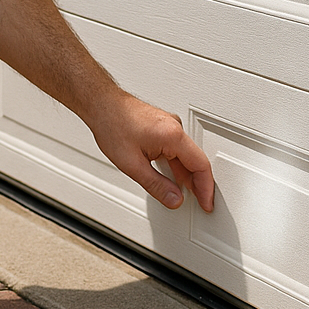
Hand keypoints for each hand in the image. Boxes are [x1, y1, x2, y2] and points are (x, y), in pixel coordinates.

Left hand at [88, 93, 215, 212]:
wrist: (101, 104)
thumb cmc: (112, 125)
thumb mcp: (132, 164)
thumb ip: (156, 185)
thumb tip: (174, 199)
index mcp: (173, 135)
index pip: (201, 165)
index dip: (206, 188)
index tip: (206, 204)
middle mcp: (175, 127)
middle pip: (195, 160)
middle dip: (197, 184)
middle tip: (199, 204)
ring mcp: (170, 125)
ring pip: (185, 155)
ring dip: (185, 175)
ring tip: (184, 194)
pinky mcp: (163, 126)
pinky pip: (177, 148)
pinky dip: (177, 164)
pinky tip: (172, 177)